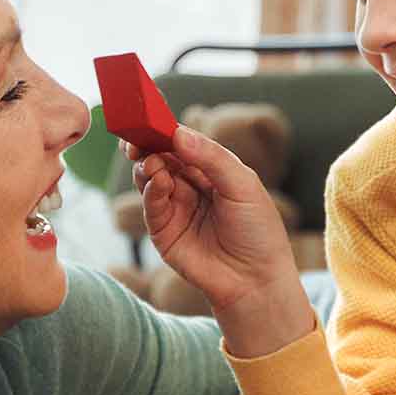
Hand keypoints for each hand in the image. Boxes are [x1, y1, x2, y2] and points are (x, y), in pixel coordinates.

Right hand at [128, 127, 314, 356]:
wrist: (255, 280)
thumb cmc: (258, 231)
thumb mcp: (243, 185)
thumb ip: (211, 157)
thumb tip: (178, 133)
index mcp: (210, 170)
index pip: (183, 143)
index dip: (166, 129)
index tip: (150, 114)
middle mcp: (189, 186)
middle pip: (160, 156)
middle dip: (147, 143)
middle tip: (137, 134)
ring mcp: (174, 207)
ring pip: (150, 176)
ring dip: (147, 163)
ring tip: (151, 159)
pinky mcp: (163, 231)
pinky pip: (151, 203)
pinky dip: (151, 188)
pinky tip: (158, 180)